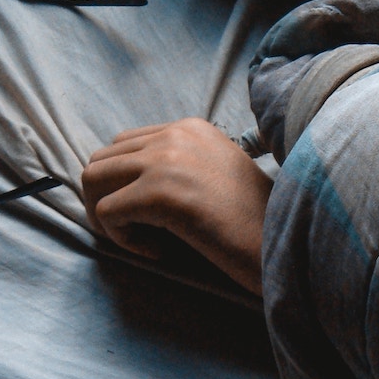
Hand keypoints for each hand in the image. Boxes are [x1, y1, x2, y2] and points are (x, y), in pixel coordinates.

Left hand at [81, 118, 271, 295]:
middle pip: (101, 159)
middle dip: (105, 199)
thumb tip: (127, 186)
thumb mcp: (217, 174)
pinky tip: (159, 250)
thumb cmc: (257, 221)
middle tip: (134, 232)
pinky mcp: (160, 193)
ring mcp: (166, 160)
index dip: (122, 184)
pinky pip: (107, 213)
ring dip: (106, 216)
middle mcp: (175, 134)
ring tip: (141, 240)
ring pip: (92, 180)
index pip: (123, 145)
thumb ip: (180, 167)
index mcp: (189, 127)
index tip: (149, 216)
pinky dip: (122, 239)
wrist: (286, 242)